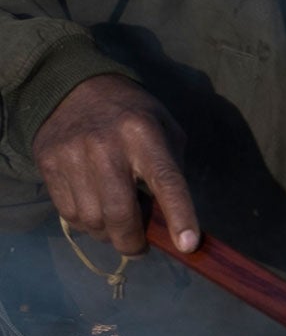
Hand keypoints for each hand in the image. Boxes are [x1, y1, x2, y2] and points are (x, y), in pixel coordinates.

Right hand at [31, 75, 197, 255]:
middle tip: (140, 246)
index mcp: (145, 135)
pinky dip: (86, 224)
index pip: (166, 181)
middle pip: (120, 213)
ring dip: (108, 235)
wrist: (76, 88)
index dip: (179, 216)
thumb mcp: (165, 130)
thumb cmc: (133, 115)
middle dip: (133, 242)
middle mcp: (106, 146)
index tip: (188, 245)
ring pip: (92, 220)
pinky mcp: (48, 164)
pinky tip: (95, 212)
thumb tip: (173, 220)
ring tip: (118, 225)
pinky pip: (69, 214)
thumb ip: (171, 171)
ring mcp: (72, 156)